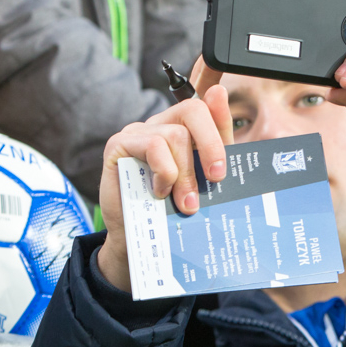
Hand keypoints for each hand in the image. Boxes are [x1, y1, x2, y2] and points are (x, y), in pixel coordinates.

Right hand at [94, 88, 234, 294]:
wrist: (140, 239)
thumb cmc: (173, 208)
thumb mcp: (202, 181)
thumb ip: (216, 149)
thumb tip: (225, 108)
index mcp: (182, 129)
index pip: (205, 107)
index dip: (219, 114)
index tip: (225, 126)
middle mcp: (160, 124)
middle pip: (193, 110)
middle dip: (211, 144)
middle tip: (217, 178)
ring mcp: (138, 131)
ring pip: (175, 135)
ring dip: (186, 174)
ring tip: (186, 203)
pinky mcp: (119, 143)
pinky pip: (153, 146)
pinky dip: (164, 172)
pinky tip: (160, 191)